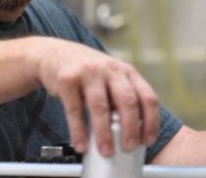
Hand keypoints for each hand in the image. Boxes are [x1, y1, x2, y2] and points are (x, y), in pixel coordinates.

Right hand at [31, 37, 158, 156]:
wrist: (54, 53)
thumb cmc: (88, 73)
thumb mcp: (110, 78)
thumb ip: (121, 98)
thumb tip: (131, 135)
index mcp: (126, 71)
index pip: (147, 97)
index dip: (151, 122)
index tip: (147, 141)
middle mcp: (110, 69)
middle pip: (127, 101)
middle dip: (130, 129)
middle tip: (128, 148)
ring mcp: (88, 72)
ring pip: (101, 107)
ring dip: (104, 133)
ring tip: (106, 151)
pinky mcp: (67, 79)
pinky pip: (74, 110)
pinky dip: (78, 131)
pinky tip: (80, 145)